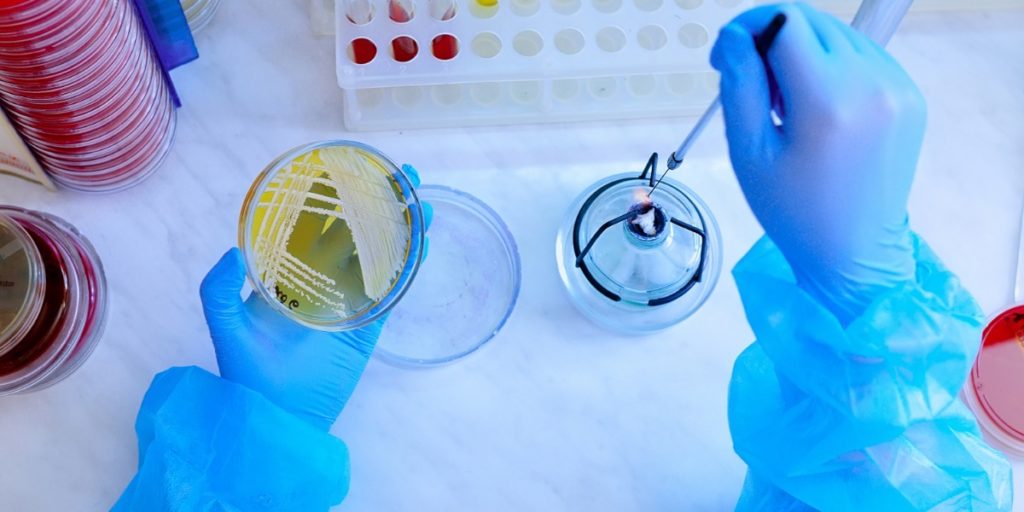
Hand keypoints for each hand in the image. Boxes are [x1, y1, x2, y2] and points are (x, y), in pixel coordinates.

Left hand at [199, 165, 429, 430]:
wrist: (279, 421)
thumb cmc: (248, 377)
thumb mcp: (225, 329)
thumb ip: (218, 291)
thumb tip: (231, 249)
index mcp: (287, 276)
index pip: (312, 228)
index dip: (331, 200)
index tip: (345, 173)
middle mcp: (320, 283)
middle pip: (355, 234)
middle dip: (376, 205)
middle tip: (399, 176)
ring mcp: (347, 303)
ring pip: (379, 257)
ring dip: (400, 230)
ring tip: (420, 203)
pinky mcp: (367, 327)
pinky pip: (391, 292)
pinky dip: (409, 268)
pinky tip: (423, 244)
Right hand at [712, 3, 925, 321]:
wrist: (854, 251)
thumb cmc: (794, 211)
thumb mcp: (748, 152)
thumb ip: (740, 83)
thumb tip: (735, 37)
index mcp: (828, 101)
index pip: (785, 21)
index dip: (747, 29)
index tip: (727, 55)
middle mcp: (872, 84)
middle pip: (811, 21)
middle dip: (771, 39)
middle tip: (752, 84)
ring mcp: (898, 87)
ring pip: (837, 34)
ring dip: (802, 52)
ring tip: (786, 104)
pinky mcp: (910, 95)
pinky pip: (862, 55)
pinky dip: (832, 67)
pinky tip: (817, 109)